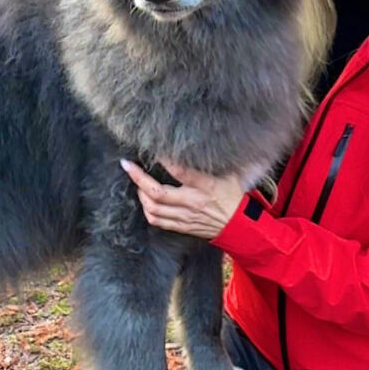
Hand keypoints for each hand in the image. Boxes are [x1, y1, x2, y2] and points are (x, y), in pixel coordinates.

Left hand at [120, 158, 244, 238]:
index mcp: (206, 186)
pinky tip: (145, 201)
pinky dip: (147, 210)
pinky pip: (158, 221)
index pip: (181, 172)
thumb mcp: (229, 174)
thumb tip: (207, 142)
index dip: (165, 160)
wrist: (240, 226)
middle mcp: (193, 203)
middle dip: (138, 178)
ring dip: (141, 195)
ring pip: (153, 209)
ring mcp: (185, 217)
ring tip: (136, 182)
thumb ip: (215, 160)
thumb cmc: (233, 196)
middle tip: (128, 166)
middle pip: (158, 193)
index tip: (153, 151)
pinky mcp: (182, 226)